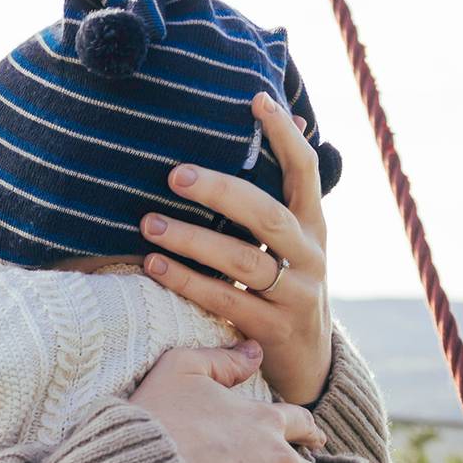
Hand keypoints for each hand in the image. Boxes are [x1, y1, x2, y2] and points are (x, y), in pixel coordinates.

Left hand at [137, 93, 333, 405]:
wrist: (310, 363)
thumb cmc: (287, 285)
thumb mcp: (294, 240)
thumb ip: (283, 191)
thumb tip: (291, 119)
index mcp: (314, 224)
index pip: (304, 170)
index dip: (284, 135)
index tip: (256, 99)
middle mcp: (310, 255)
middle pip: (266, 214)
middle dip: (220, 191)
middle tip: (175, 174)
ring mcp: (294, 294)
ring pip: (242, 260)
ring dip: (192, 240)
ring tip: (148, 223)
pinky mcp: (271, 330)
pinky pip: (225, 301)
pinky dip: (187, 282)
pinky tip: (153, 266)